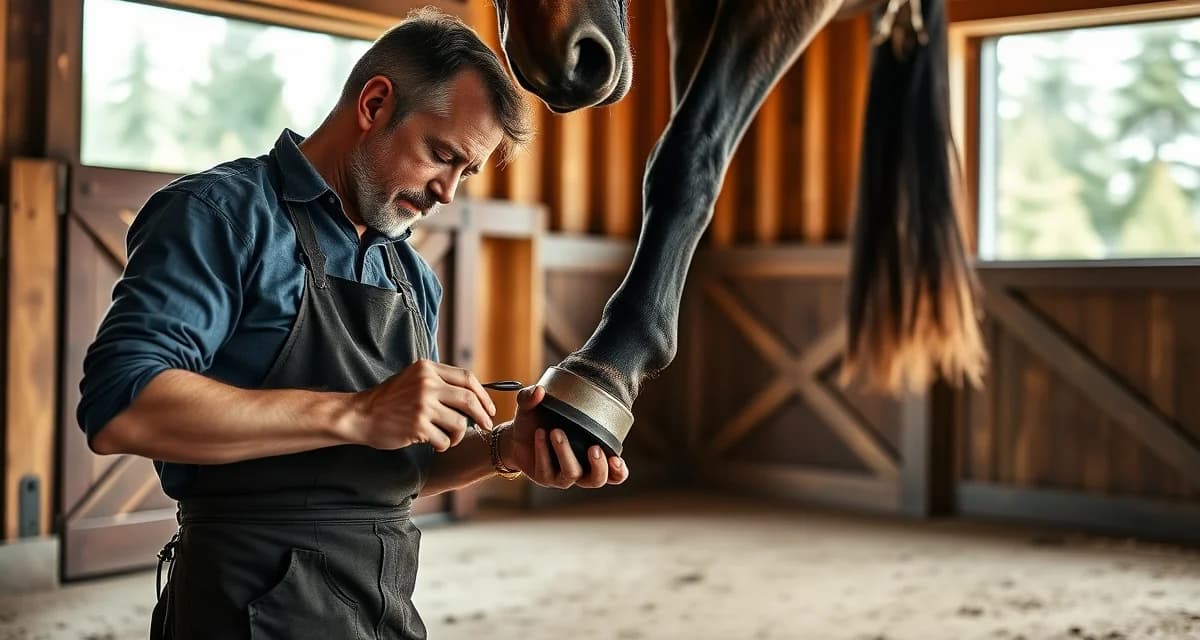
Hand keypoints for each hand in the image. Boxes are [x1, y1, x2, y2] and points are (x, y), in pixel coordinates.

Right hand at [348, 359, 495, 451]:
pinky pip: (445, 440)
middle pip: (469, 400)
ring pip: (459, 423)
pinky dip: (444, 445)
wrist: (360, 415)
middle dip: (482, 416)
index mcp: (427, 369)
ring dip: (458, 435)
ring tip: (447, 437)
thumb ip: (439, 382)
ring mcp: (423, 405)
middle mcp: (427, 384)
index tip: (489, 409)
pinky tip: (433, 444)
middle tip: (486, 426)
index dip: (483, 395)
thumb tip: (474, 395)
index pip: (467, 379)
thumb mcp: (413, 379)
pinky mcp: (418, 426)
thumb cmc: (389, 400)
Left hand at [499, 386, 628, 488]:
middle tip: (594, 448)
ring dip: (566, 453)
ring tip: (556, 432)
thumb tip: (538, 390)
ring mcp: (561, 475)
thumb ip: (536, 397)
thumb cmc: (540, 422)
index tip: (616, 458)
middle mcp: (580, 470)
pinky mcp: (544, 477)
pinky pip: (546, 469)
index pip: (614, 473)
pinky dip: (543, 452)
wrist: (516, 437)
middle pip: (596, 480)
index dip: (619, 471)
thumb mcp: (538, 407)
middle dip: (598, 466)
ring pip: (571, 474)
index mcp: (592, 456)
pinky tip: (539, 435)